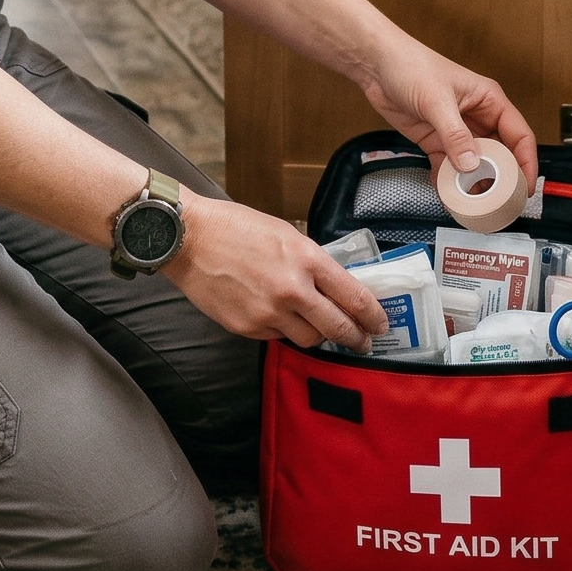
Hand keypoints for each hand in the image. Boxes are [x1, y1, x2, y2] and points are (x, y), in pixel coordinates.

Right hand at [163, 193, 386, 350]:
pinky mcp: (247, 328)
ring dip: (319, 336)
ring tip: (320, 329)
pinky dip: (285, 330)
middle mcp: (292, 290)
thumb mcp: (286, 234)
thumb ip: (311, 262)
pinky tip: (280, 317)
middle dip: (357, 338)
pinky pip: (278, 337)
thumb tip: (332, 286)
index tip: (381, 324)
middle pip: (338, 328)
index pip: (354, 297)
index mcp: (307, 259)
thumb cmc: (236, 227)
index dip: (373, 315)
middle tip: (364, 342)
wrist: (190, 238)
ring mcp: (269, 313)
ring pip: (309, 339)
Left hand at [357, 31, 539, 186]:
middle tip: (500, 203)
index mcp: (489, 101)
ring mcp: (457, 131)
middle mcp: (478, 117)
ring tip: (472, 204)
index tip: (525, 188)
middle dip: (501, 179)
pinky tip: (445, 194)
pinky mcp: (436, 140)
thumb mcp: (436, 100)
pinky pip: (448, 167)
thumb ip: (455, 134)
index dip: (526, 162)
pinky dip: (448, 181)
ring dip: (473, 183)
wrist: (377, 66)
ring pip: (475, 164)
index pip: (519, 135)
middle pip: (500, 154)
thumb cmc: (411, 66)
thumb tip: (471, 165)